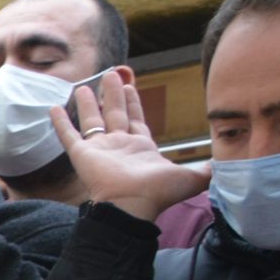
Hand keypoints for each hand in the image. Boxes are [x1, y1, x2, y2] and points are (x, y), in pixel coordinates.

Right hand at [53, 74, 209, 220]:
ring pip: (91, 121)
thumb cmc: (159, 193)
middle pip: (114, 114)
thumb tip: (227, 165)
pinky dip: (60, 123)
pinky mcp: (82, 155)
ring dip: (87, 104)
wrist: (132, 204)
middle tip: (111, 75)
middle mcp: (118, 146)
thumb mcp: (192, 177)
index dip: (133, 104)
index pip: (136, 120)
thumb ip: (208, 169)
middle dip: (112, 94)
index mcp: (141, 148)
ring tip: (82, 85)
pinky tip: (52, 108)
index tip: (130, 86)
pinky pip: (68, 136)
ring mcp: (99, 150)